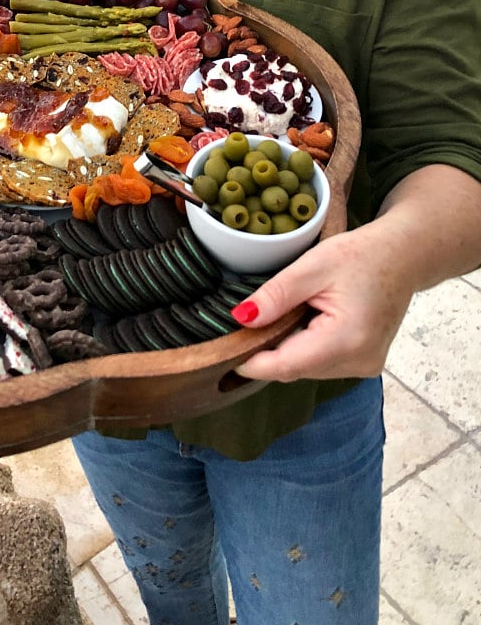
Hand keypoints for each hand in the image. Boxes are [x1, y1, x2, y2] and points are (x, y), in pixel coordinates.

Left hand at [232, 164, 480, 382]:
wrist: (403, 255)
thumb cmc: (361, 255)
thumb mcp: (312, 266)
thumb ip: (275, 296)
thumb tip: (240, 319)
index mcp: (346, 341)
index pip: (286, 366)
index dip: (251, 361)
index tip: (221, 351)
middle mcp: (358, 363)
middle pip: (294, 368)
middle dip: (267, 350)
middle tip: (246, 321)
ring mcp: (364, 367)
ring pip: (306, 368)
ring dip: (286, 347)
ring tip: (284, 313)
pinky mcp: (364, 363)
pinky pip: (321, 363)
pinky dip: (304, 346)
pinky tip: (304, 320)